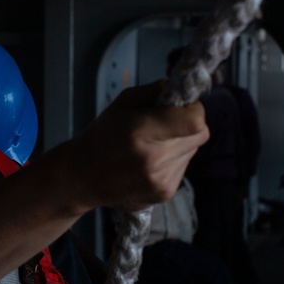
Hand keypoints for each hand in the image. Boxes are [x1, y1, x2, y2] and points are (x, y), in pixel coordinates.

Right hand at [70, 81, 208, 209]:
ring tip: (153, 146)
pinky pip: (183, 167)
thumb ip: (155, 91)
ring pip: (193, 150)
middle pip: (200, 134)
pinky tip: (151, 162)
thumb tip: (183, 90)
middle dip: (188, 124)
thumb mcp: (122, 103)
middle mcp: (153, 159)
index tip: (182, 107)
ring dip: (180, 143)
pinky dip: (173, 160)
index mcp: (140, 131)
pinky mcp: (164, 193)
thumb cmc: (103, 135)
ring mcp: (160, 180)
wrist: (83, 177)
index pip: (194, 121)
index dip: (194, 109)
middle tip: (166, 125)